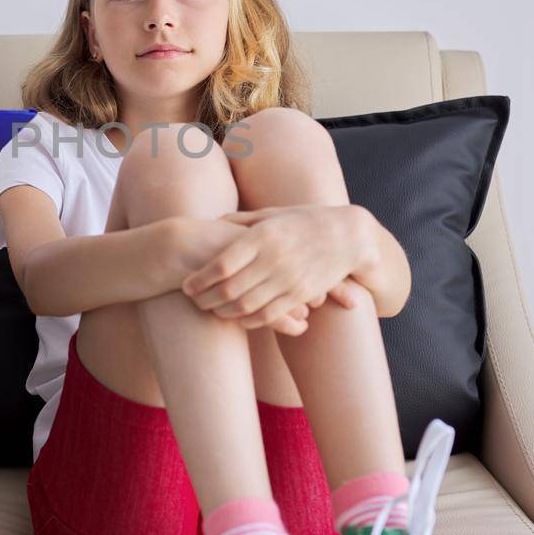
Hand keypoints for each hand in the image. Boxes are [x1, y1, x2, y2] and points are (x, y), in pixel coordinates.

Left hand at [179, 205, 372, 333]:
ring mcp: (289, 279)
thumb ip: (242, 220)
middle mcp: (274, 259)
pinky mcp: (302, 295)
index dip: (200, 279)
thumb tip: (213, 221)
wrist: (348, 236)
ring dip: (223, 312)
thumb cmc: (305, 220)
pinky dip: (249, 321)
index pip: (222, 264)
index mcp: (262, 236)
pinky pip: (269, 315)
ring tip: (210, 310)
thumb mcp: (273, 213)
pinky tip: (238, 318)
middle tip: (192, 301)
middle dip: (205, 299)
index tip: (185, 285)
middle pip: (230, 289)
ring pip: (246, 306)